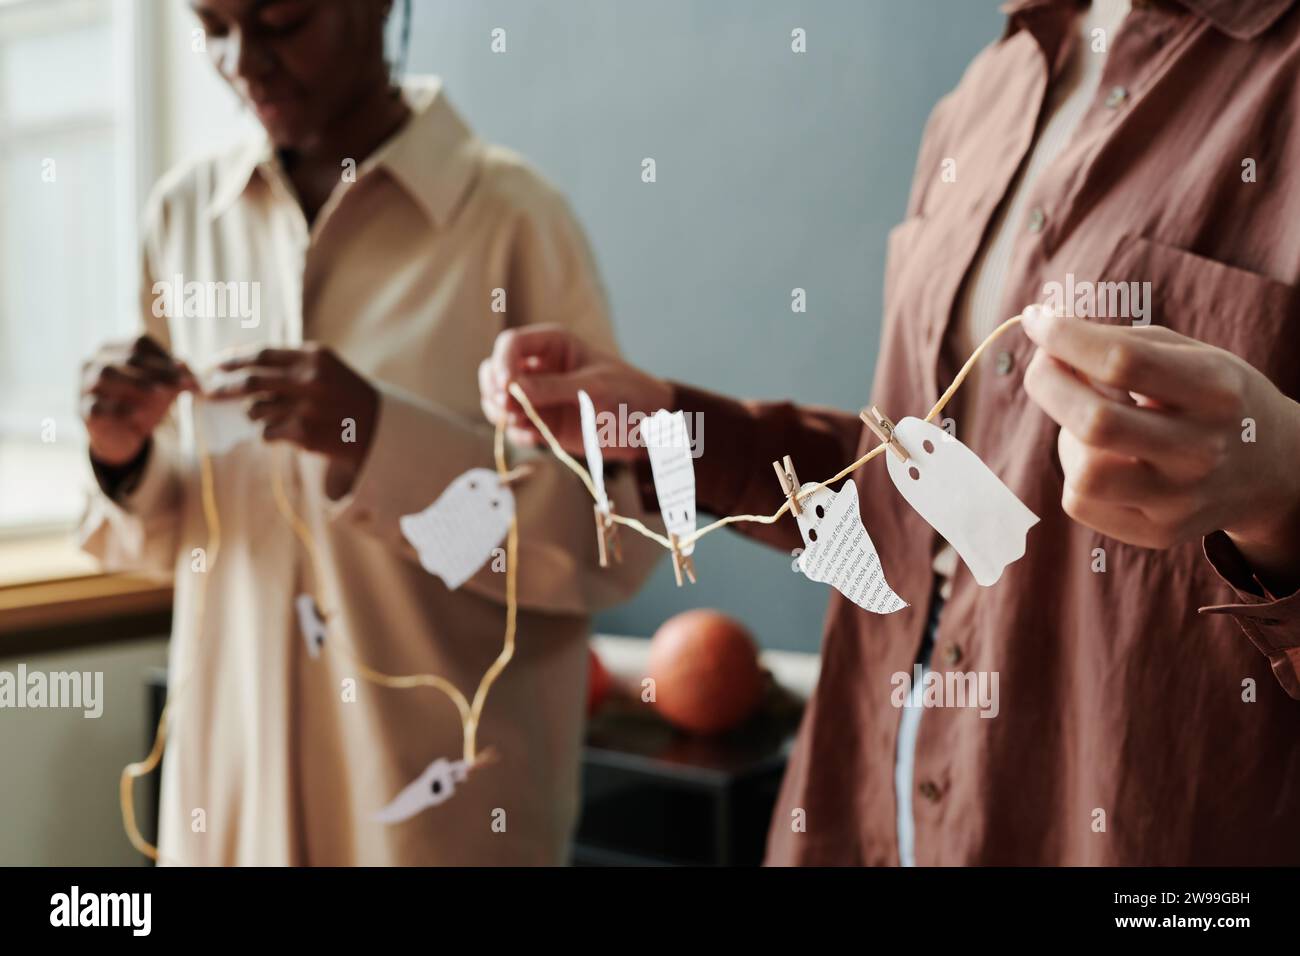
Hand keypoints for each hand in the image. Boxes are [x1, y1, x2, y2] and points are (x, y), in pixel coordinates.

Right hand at [81, 335, 195, 466]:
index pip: (140, 343)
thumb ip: (178, 376)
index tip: (187, 376)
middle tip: (179, 384)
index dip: (166, 357)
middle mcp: (95, 361)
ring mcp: (85, 385)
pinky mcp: (83, 410)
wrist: (123, 436)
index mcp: (114, 349)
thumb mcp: (165, 388)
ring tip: (160, 393)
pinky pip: (96, 405)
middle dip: (158, 370)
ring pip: (106, 374)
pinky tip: (136, 413)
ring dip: (137, 382)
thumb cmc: (144, 403)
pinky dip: (117, 408)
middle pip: (127, 356)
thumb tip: (186, 367)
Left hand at [207, 344, 378, 496]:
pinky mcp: (303, 433)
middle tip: (209, 391)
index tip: (214, 365)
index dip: (232, 360)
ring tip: (273, 414)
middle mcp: (309, 379)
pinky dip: (269, 433)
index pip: (261, 355)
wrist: (375, 426)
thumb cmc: (342, 392)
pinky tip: (288, 431)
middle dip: (223, 387)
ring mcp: (306, 408)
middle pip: (250, 382)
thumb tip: (236, 359)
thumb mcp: (322, 366)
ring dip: (255, 414)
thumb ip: (286, 361)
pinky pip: (266, 433)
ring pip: (255, 410)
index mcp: (312, 357)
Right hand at [478, 324, 672, 460]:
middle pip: (495, 371)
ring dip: (501, 413)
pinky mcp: (542, 422)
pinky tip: (536, 438)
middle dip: (495, 390)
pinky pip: (514, 426)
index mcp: (553, 345)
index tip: (507, 388)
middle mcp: (539, 367)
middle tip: (509, 409)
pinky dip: (517, 433)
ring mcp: (538, 396)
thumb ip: (553, 388)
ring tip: (524, 425)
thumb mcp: (593, 387)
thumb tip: (511, 389)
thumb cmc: (628, 394)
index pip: (510, 344)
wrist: (648, 427)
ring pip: (497, 399)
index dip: (502, 363)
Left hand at [1022, 305, 1299, 589]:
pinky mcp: (1157, 532)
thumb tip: (1045, 335)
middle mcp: (1201, 451)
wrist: (1270, 470)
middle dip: (1049, 384)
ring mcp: (1180, 500)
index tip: (1037, 321)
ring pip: (1083, 474)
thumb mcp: (1191, 356)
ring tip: (1088, 422)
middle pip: (1097, 422)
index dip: (1067, 338)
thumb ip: (1122, 343)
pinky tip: (1102, 458)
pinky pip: (1079, 502)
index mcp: (1216, 391)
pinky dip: (1075, 472)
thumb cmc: (1212, 398)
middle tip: (1043, 365)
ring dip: (1067, 438)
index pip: (1125, 361)